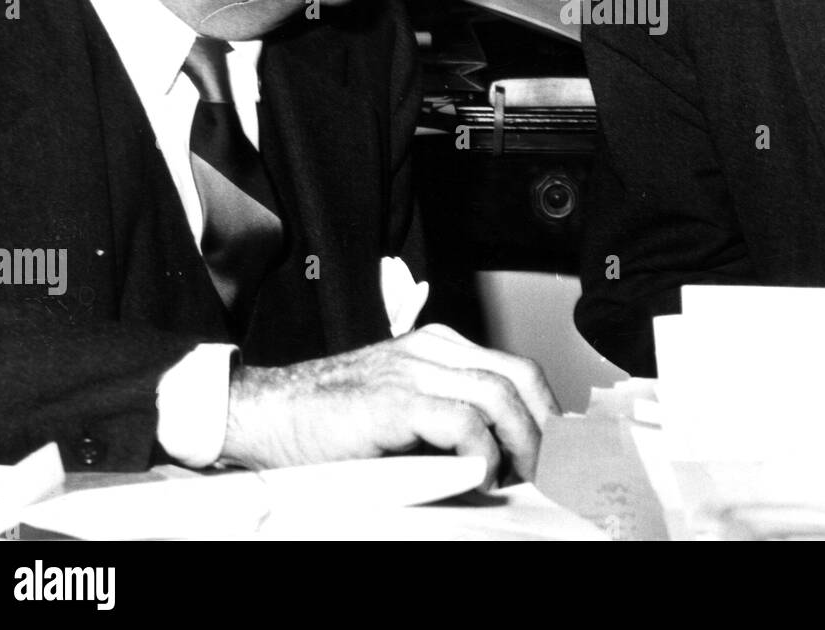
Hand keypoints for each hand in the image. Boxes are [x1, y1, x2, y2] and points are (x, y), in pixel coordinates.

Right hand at [220, 324, 557, 485]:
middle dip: (545, 426)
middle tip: (551, 469)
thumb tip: (503, 455)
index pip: (513, 367)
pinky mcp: (389, 400)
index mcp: (435, 347)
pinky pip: (457, 420)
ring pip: (497, 394)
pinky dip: (479, 449)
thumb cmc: (327, 421)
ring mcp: (409, 370)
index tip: (558, 447)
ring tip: (518, 477)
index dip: (545, 409)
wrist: (265, 414)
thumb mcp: (401, 409)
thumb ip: (446, 417)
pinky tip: (478, 473)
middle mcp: (428, 349)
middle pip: (517, 376)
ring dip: (520, 442)